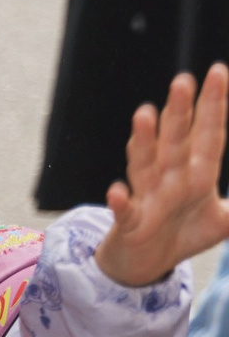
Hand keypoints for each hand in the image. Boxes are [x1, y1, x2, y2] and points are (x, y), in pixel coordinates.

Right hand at [95, 64, 228, 285]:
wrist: (146, 264)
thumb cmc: (184, 234)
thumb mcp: (225, 221)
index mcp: (197, 174)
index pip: (209, 135)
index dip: (214, 106)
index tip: (219, 72)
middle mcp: (170, 178)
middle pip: (176, 141)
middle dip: (180, 113)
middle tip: (183, 81)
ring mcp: (148, 198)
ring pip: (145, 165)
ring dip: (145, 142)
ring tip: (144, 114)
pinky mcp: (130, 223)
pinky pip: (125, 211)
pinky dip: (120, 202)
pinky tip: (118, 192)